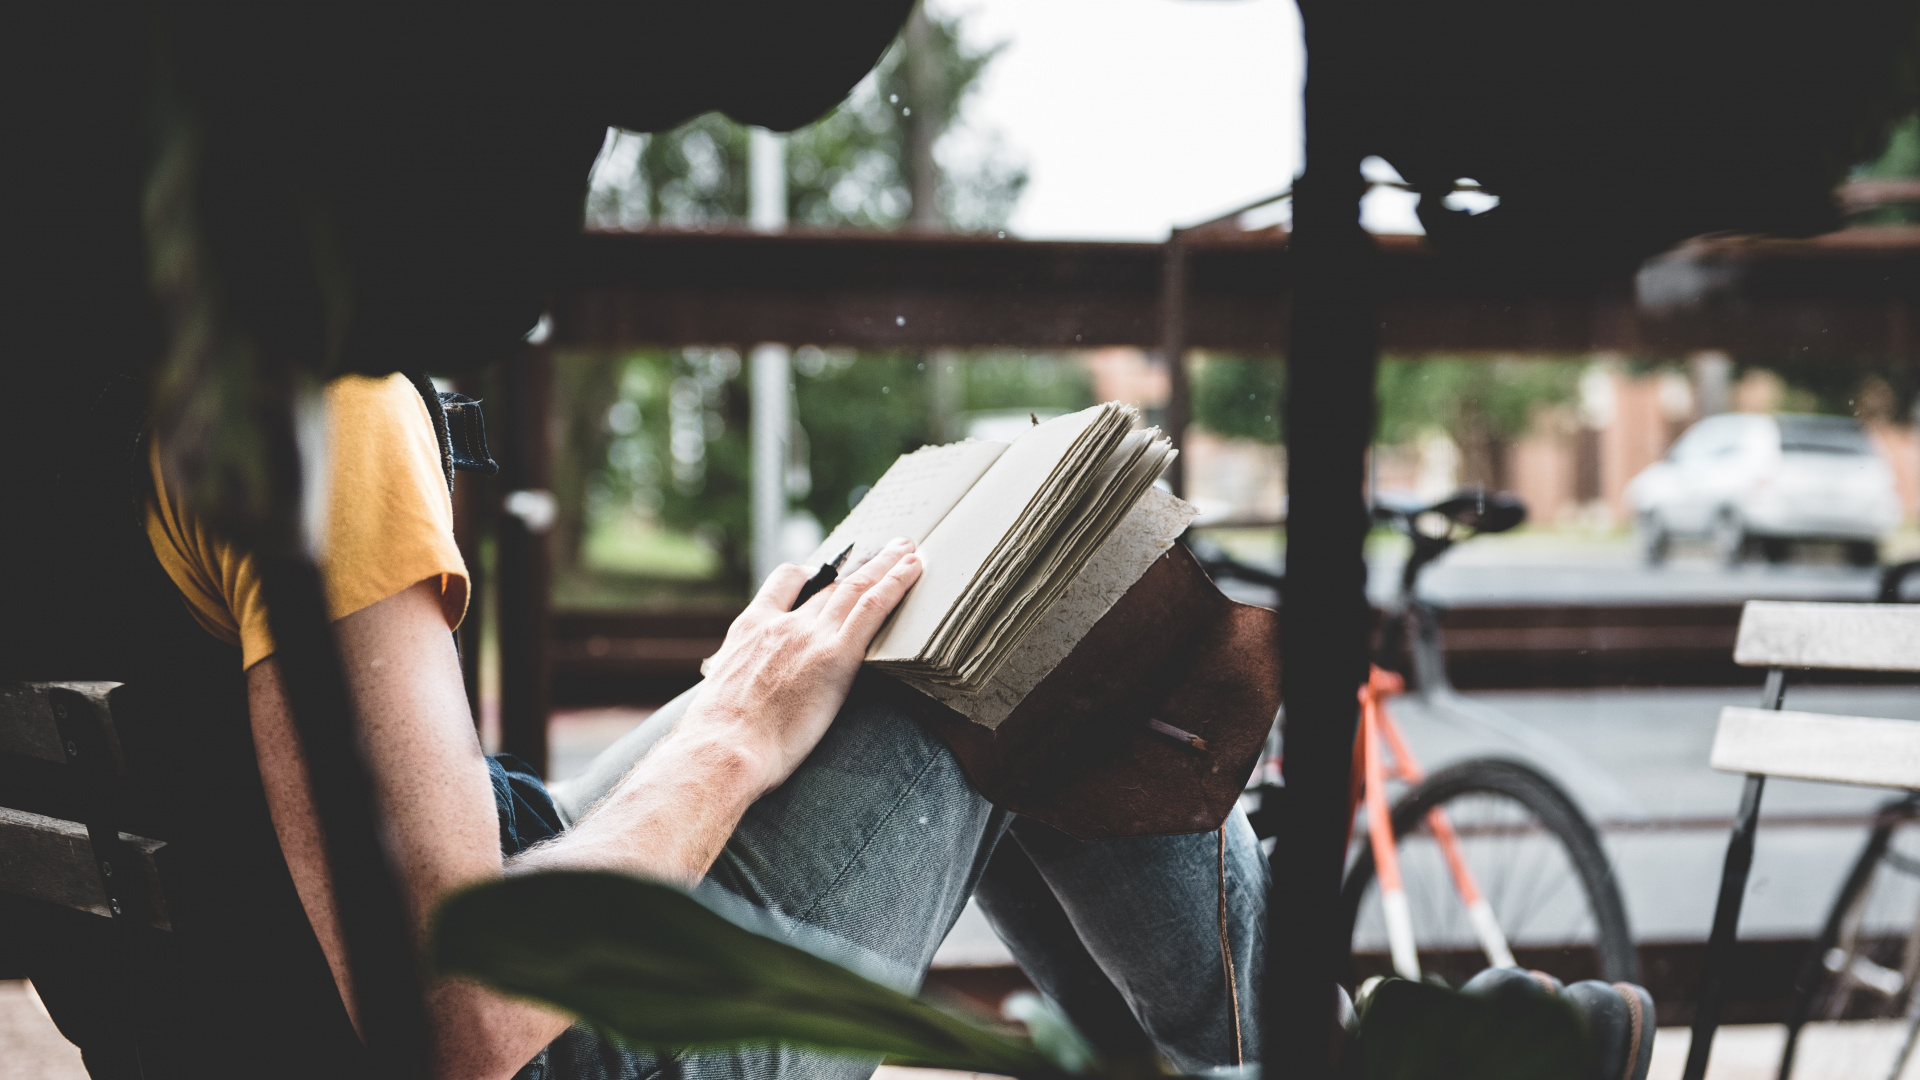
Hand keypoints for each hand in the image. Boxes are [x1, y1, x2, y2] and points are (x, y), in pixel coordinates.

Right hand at [677, 538, 921, 795]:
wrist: (722, 749)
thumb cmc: (717, 741)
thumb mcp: (719, 694)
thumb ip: (741, 681)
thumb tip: (745, 700)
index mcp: (750, 628)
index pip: (784, 582)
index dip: (811, 572)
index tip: (829, 568)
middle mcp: (781, 623)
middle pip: (828, 584)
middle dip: (859, 565)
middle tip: (883, 549)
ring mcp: (809, 636)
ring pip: (855, 587)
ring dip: (885, 564)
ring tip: (908, 549)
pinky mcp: (835, 657)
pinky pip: (871, 608)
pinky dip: (896, 582)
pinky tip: (913, 568)